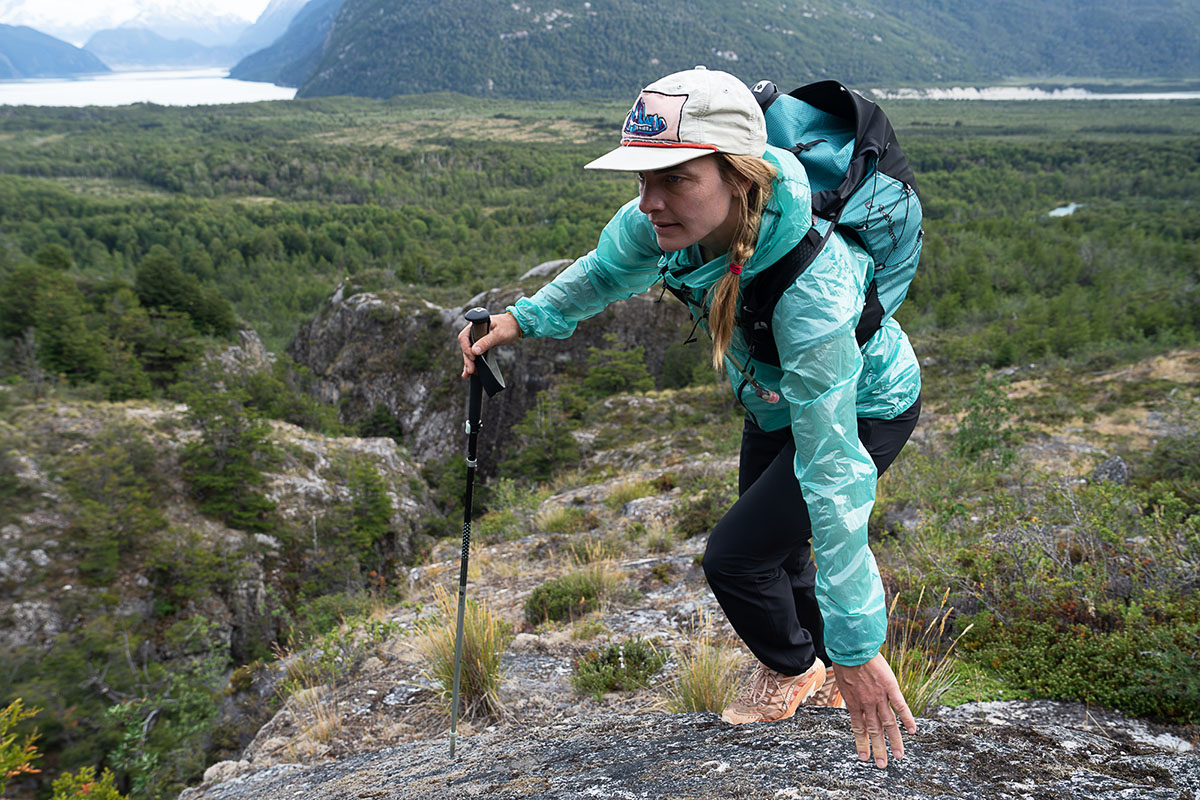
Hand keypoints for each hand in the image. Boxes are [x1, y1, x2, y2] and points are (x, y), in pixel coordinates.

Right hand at [459, 312, 520, 377]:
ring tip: (468, 374)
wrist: (515, 326)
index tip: (473, 357)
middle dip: (467, 359)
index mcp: (475, 325)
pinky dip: (472, 362)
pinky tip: (469, 371)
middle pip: (466, 346)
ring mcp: (477, 338)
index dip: (466, 348)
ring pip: (469, 352)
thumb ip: (486, 342)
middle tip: (471, 370)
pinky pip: (474, 353)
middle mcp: (473, 331)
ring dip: (468, 362)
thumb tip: (474, 351)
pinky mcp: (481, 344)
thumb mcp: (498, 335)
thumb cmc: (508, 327)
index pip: (464, 337)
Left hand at [833, 654, 915, 768]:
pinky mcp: (890, 687)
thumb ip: (850, 696)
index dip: (862, 743)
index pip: (859, 728)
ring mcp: (879, 697)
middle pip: (874, 731)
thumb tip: (852, 704)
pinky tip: (912, 730)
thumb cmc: (845, 662)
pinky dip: (907, 719)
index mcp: (854, 703)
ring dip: (893, 740)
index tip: (864, 758)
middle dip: (878, 749)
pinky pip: (900, 706)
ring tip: (898, 756)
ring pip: (888, 723)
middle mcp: (867, 704)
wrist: (852, 648)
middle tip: (882, 765)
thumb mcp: (842, 683)